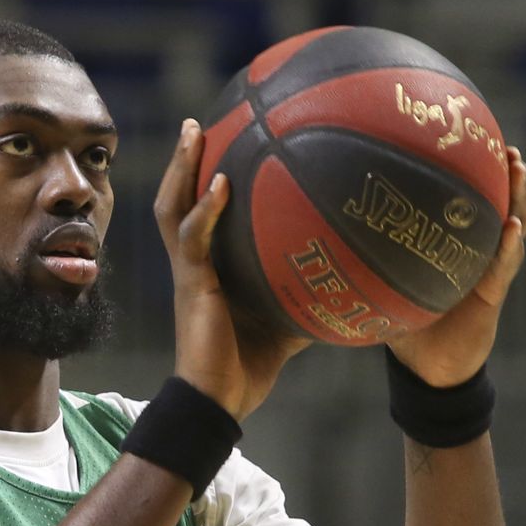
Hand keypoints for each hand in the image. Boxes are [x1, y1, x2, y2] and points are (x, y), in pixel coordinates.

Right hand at [153, 119, 309, 419]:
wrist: (220, 401)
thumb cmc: (248, 367)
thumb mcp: (288, 324)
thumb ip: (309, 299)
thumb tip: (353, 287)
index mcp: (209, 270)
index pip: (198, 216)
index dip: (200, 182)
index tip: (217, 146)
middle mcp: (193, 264)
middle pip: (175, 200)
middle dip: (181, 162)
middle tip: (194, 124)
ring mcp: (189, 272)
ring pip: (172, 209)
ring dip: (180, 169)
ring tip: (193, 132)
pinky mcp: (193, 285)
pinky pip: (194, 238)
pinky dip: (206, 209)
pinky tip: (220, 184)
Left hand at [386, 147, 525, 386]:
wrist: (427, 367)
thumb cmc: (404, 320)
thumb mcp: (384, 279)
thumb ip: (366, 252)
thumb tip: (321, 218)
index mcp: (460, 240)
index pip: (482, 196)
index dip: (489, 167)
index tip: (485, 138)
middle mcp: (480, 249)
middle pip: (512, 201)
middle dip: (516, 175)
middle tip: (510, 151)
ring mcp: (492, 269)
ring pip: (518, 225)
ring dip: (521, 199)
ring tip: (518, 173)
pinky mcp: (493, 295)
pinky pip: (505, 266)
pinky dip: (509, 245)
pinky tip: (511, 226)